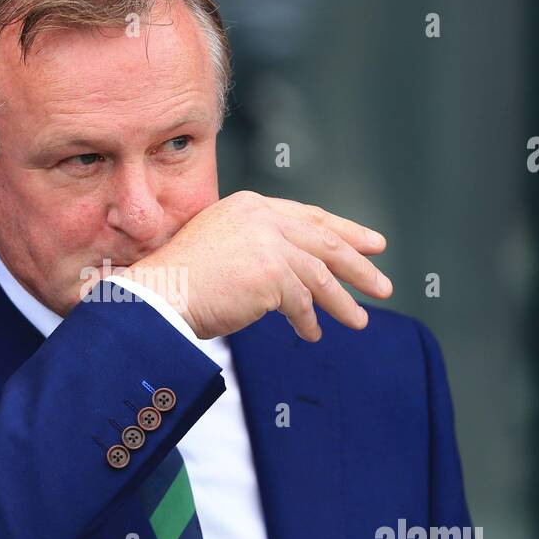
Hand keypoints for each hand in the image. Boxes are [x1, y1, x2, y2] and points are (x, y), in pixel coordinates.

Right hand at [123, 190, 391, 341]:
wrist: (156, 297)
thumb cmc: (180, 280)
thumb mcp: (221, 247)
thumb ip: (258, 248)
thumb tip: (296, 275)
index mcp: (250, 205)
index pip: (308, 216)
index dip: (343, 230)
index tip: (369, 243)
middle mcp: (261, 217)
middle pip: (323, 240)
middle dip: (357, 263)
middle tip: (382, 284)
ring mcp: (268, 243)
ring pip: (319, 274)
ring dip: (341, 301)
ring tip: (359, 320)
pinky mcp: (270, 273)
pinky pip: (300, 302)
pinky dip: (309, 320)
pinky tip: (313, 333)